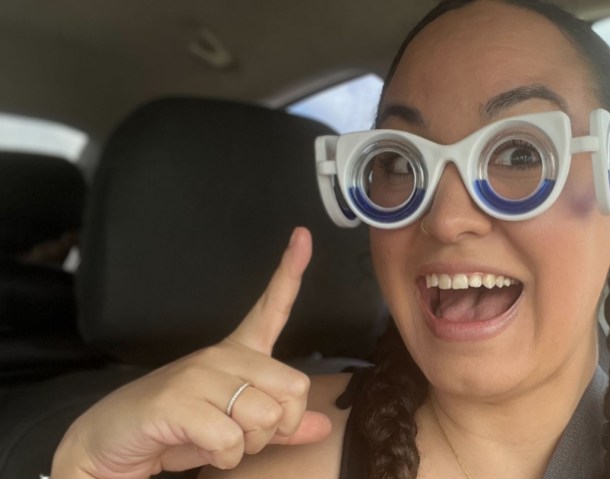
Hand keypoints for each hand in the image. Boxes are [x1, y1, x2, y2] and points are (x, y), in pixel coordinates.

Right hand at [51, 227, 331, 477]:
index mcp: (236, 354)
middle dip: (277, 427)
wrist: (109, 442)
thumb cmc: (177, 430)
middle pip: (293, 388)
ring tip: (215, 441)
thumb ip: (278, 427)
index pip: (271, 307)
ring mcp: (197, 375)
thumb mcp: (235, 428)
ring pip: (265, 417)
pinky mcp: (175, 402)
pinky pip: (230, 439)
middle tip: (243, 435)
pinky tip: (201, 450)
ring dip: (247, 446)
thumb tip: (323, 425)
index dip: (291, 272)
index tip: (303, 235)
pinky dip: (223, 457)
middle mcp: (220, 356)